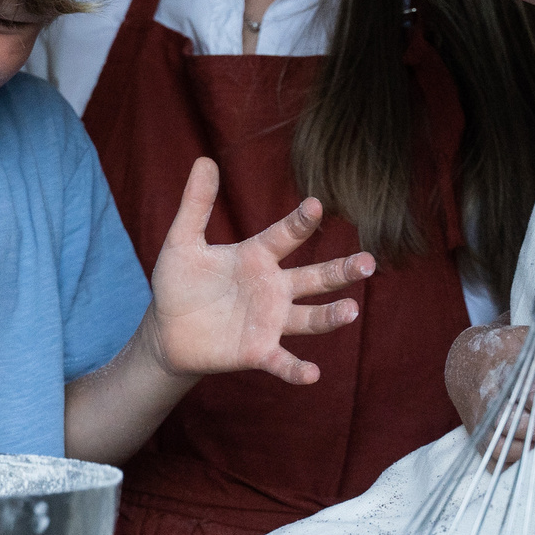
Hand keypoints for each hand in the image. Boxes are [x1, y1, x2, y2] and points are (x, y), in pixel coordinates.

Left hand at [142, 161, 374, 385]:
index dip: (300, 222)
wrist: (166, 332)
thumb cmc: (179, 283)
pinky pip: (283, 361)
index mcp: (257, 257)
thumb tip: (204, 160)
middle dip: (342, 271)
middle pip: (315, 278)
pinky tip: (313, 374)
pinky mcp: (258, 351)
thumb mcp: (182, 242)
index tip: (315, 205)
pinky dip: (298, 370)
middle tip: (368, 262)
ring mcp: (270, 321)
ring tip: (351, 311)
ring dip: (331, 316)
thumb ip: (196, 205)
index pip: (285, 235)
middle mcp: (273, 288)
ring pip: (310, 319)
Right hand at [443, 322, 534, 461]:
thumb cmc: (502, 354)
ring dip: (530, 451)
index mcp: (499, 375)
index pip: (519, 392)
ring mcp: (482, 424)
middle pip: (509, 423)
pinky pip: (492, 462)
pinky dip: (512, 467)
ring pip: (500, 446)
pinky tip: (534, 461)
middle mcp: (487, 402)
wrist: (465, 367)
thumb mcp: (523, 342)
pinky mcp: (480, 439)